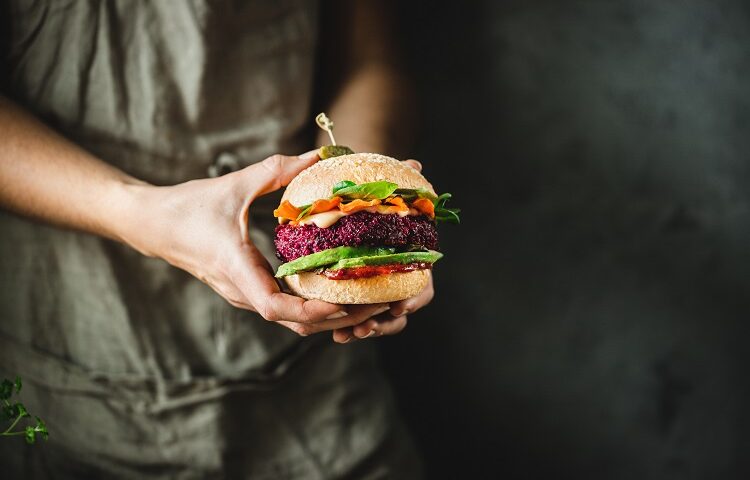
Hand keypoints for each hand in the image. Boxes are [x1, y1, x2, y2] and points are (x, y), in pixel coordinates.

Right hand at [119, 151, 393, 335]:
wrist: (152, 225)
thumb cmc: (187, 206)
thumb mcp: (233, 184)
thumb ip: (276, 170)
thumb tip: (319, 155)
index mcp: (236, 269)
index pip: (275, 308)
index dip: (312, 311)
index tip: (345, 303)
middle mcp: (242, 291)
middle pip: (296, 323)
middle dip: (340, 318)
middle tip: (380, 303)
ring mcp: (245, 295)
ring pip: (293, 321)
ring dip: (331, 316)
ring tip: (370, 301)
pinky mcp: (248, 290)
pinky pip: (286, 309)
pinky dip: (315, 308)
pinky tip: (341, 292)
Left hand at [330, 159, 435, 343]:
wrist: (349, 198)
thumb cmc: (367, 191)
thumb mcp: (378, 184)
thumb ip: (396, 179)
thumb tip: (415, 166)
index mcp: (410, 256)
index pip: (422, 287)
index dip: (413, 298)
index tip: (398, 305)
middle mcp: (397, 277)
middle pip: (400, 312)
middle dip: (385, 323)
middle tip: (365, 326)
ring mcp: (377, 289)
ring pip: (379, 321)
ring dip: (365, 328)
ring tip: (347, 334)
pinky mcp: (354, 296)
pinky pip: (355, 319)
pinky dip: (348, 326)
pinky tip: (337, 332)